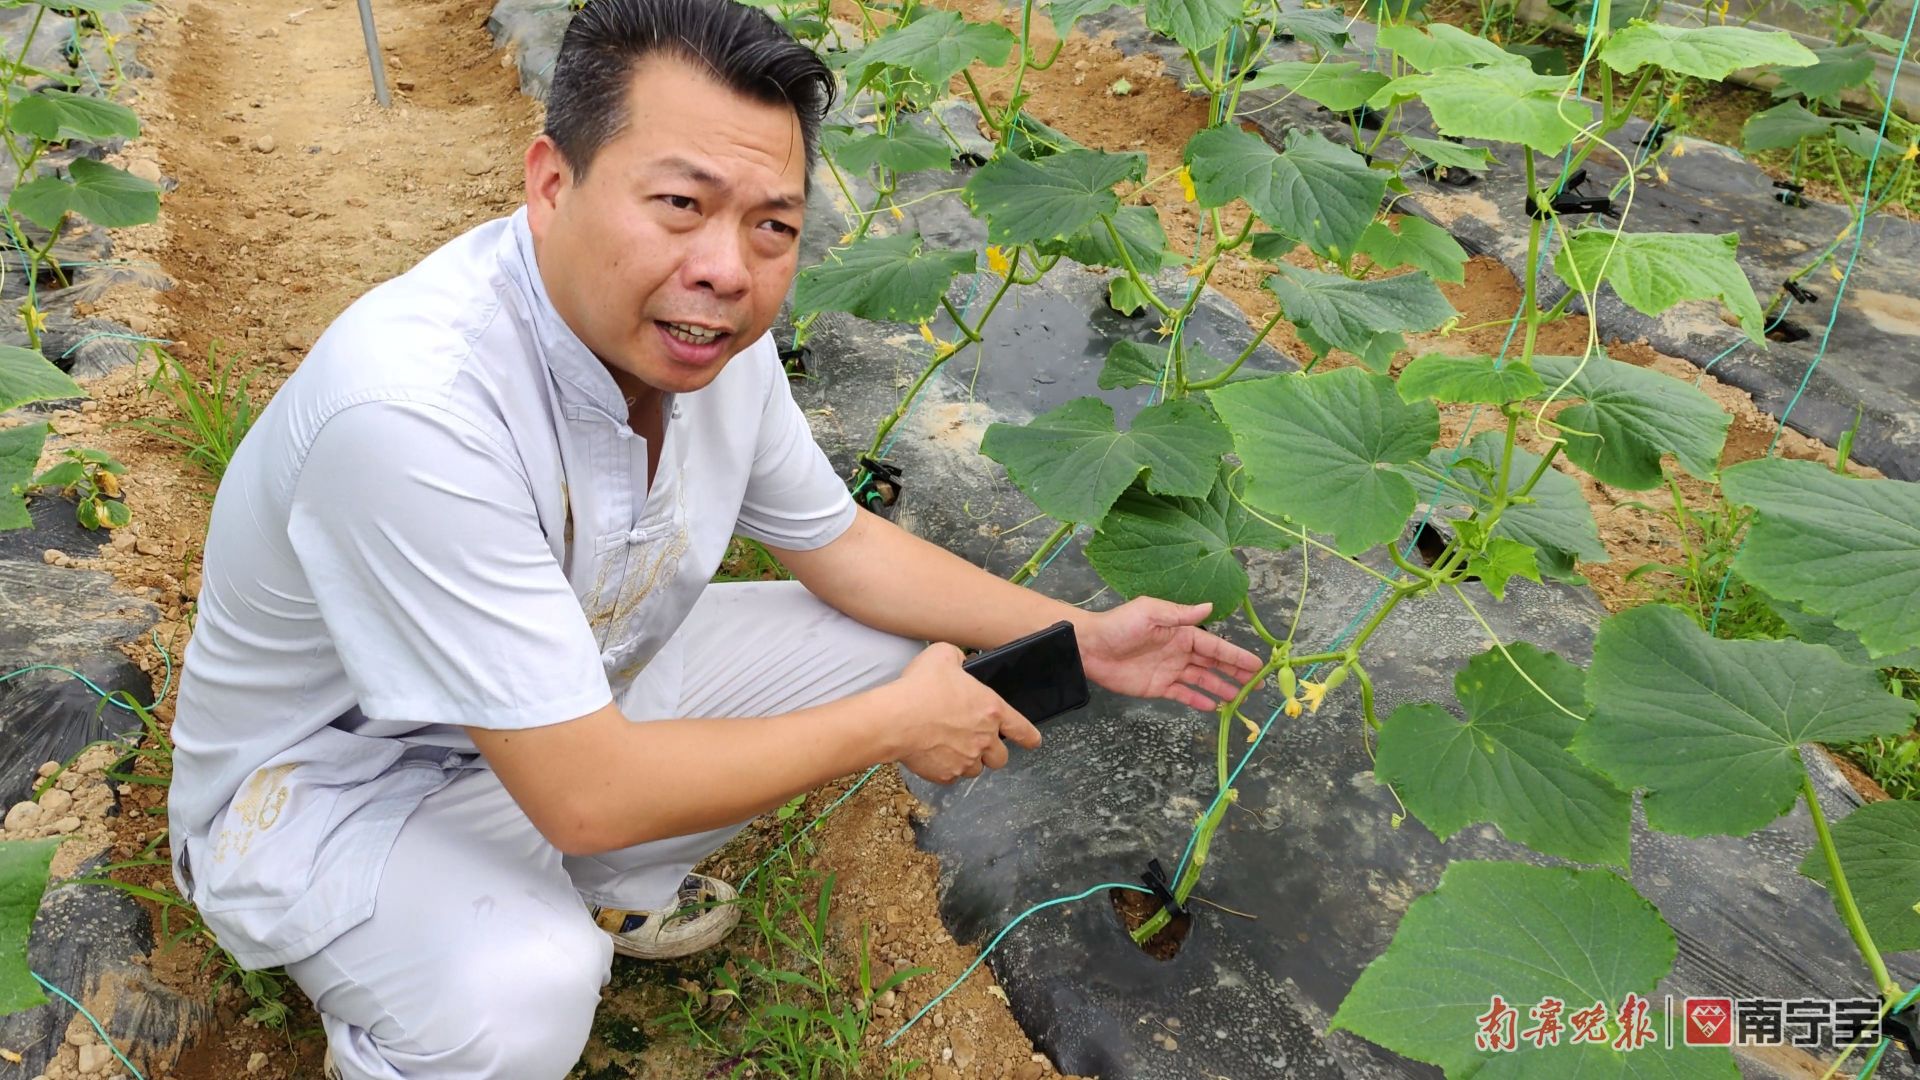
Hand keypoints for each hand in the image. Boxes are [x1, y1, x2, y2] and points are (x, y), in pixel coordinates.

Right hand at [890, 643, 1042, 783]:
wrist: (895, 719)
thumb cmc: (919, 688)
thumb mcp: (942, 656)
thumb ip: (958, 658)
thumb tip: (959, 662)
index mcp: (991, 710)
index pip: (1022, 729)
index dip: (1030, 736)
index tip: (1033, 741)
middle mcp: (984, 739)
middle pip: (1000, 757)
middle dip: (992, 752)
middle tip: (977, 742)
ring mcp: (966, 760)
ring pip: (976, 769)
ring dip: (969, 760)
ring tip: (950, 746)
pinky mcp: (946, 774)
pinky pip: (952, 776)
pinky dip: (946, 768)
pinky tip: (933, 754)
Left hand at [1077, 598, 1262, 710]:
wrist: (1091, 647)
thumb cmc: (1119, 625)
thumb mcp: (1151, 612)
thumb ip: (1181, 614)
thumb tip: (1209, 607)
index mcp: (1181, 632)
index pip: (1215, 646)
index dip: (1236, 655)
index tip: (1257, 664)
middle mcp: (1179, 651)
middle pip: (1213, 664)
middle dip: (1235, 673)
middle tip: (1256, 684)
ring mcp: (1169, 670)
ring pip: (1202, 680)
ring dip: (1220, 688)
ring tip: (1239, 698)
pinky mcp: (1157, 686)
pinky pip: (1182, 694)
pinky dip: (1197, 700)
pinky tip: (1212, 707)